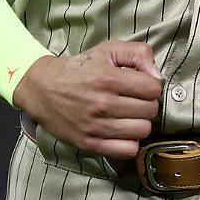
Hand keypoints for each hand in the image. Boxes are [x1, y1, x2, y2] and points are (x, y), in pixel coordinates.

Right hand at [13, 40, 163, 158]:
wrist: (41, 88)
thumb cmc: (79, 68)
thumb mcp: (109, 49)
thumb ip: (139, 54)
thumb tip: (157, 76)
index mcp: (109, 79)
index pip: (153, 89)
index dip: (151, 86)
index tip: (141, 85)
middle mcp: (103, 104)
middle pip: (150, 110)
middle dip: (147, 103)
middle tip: (134, 100)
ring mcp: (95, 126)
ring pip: (142, 130)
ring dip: (140, 122)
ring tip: (129, 115)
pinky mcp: (88, 143)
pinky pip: (126, 150)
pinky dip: (130, 142)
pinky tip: (123, 132)